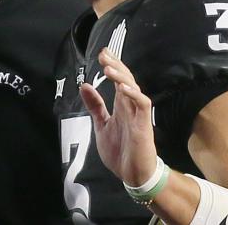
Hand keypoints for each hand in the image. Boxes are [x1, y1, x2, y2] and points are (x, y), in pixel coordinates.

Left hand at [79, 48, 158, 186]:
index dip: (112, 65)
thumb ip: (95, 106)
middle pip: (126, 80)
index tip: (103, 52)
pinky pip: (142, 105)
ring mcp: (138, 115)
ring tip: (108, 68)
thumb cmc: (120, 151)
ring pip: (133, 89)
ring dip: (122, 77)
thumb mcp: (101, 125)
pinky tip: (124, 88)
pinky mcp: (143, 126)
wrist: (132, 175)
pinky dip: (134, 95)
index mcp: (121, 106)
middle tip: (104, 53)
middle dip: (116, 65)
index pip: (118, 80)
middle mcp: (130, 106)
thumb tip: (84, 85)